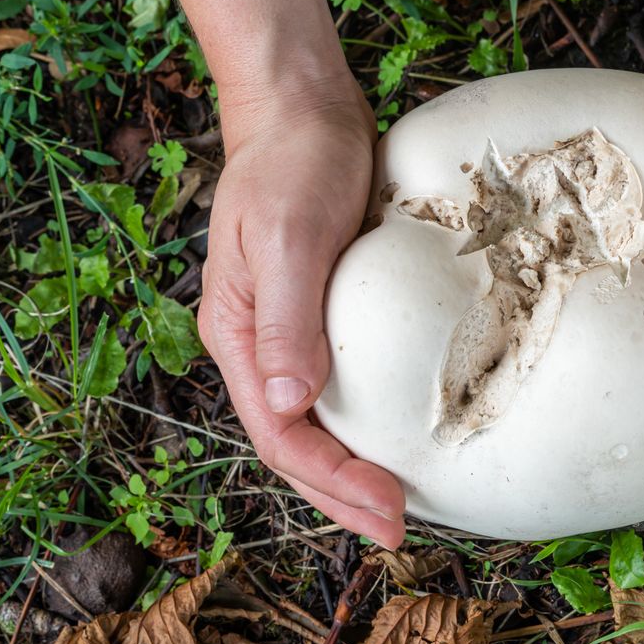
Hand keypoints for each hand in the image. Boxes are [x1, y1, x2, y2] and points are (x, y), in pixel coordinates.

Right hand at [198, 76, 405, 547]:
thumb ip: (285, 318)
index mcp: (236, 335)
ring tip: (404, 504)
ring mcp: (291, 331)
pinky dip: (371, 420)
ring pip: (320, 420)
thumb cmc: (291, 163)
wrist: (304, 111)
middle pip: (298, 441)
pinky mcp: (326, 312)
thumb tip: (287, 400)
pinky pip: (347, 382)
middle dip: (344, 494)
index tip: (387, 514)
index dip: (332, 483)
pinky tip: (406, 432)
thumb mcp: (287, 235)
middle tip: (400, 532)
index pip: (282, 433)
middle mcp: (258, 345)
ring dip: (356, 467)